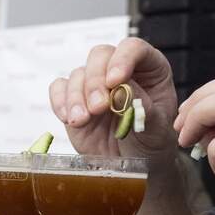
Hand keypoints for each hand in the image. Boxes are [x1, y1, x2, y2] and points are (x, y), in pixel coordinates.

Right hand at [50, 39, 178, 159]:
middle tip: (99, 107)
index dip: (123, 59)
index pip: (134, 48)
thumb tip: (120, 89)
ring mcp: (96, 83)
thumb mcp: (155, 128)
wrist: (133, 166)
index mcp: (150, 69)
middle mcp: (121, 69)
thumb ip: (140, 107)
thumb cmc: (152, 142)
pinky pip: (59, 87)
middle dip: (96, 80)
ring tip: (83, 119)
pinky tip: (69, 118)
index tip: (116, 81)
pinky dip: (60, 101)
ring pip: (79, 72)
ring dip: (78, 96)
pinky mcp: (75, 98)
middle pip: (101, 55)